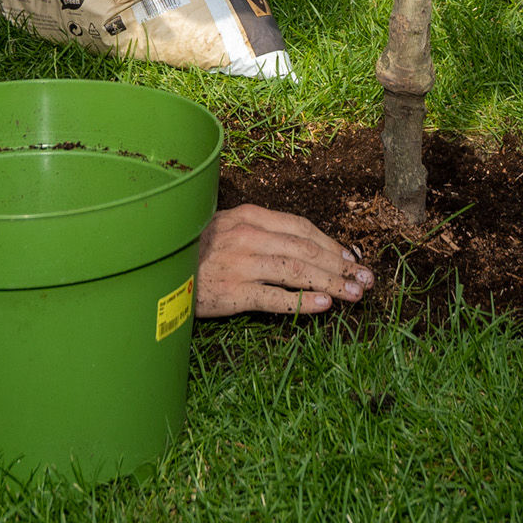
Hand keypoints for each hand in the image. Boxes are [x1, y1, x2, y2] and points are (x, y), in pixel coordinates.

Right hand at [196, 202, 372, 315]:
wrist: (156, 268)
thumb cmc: (194, 249)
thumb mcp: (225, 227)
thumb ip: (259, 230)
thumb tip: (299, 246)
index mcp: (250, 217)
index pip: (303, 228)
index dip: (332, 244)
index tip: (352, 259)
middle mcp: (249, 237)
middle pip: (307, 250)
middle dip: (341, 266)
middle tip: (366, 280)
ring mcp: (242, 264)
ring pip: (298, 272)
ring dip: (332, 283)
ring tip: (355, 294)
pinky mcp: (233, 293)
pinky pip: (276, 298)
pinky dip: (303, 301)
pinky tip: (324, 306)